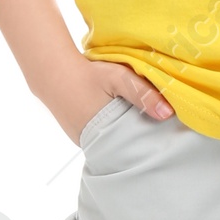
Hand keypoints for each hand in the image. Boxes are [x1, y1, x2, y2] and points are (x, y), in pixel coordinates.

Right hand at [53, 57, 174, 144]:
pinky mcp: (79, 135)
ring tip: (138, 121)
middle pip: (122, 147)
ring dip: (123, 134)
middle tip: (154, 129)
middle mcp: (90, 144)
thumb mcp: (119, 78)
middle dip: (137, 140)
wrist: (52, 71)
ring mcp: (83, 141)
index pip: (132, 149)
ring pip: (111, 143)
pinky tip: (118, 117)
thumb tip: (168, 113)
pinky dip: (110, 130)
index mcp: (102, 135)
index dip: (147, 144)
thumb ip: (142, 94)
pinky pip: (101, 137)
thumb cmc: (87, 74)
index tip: (163, 137)